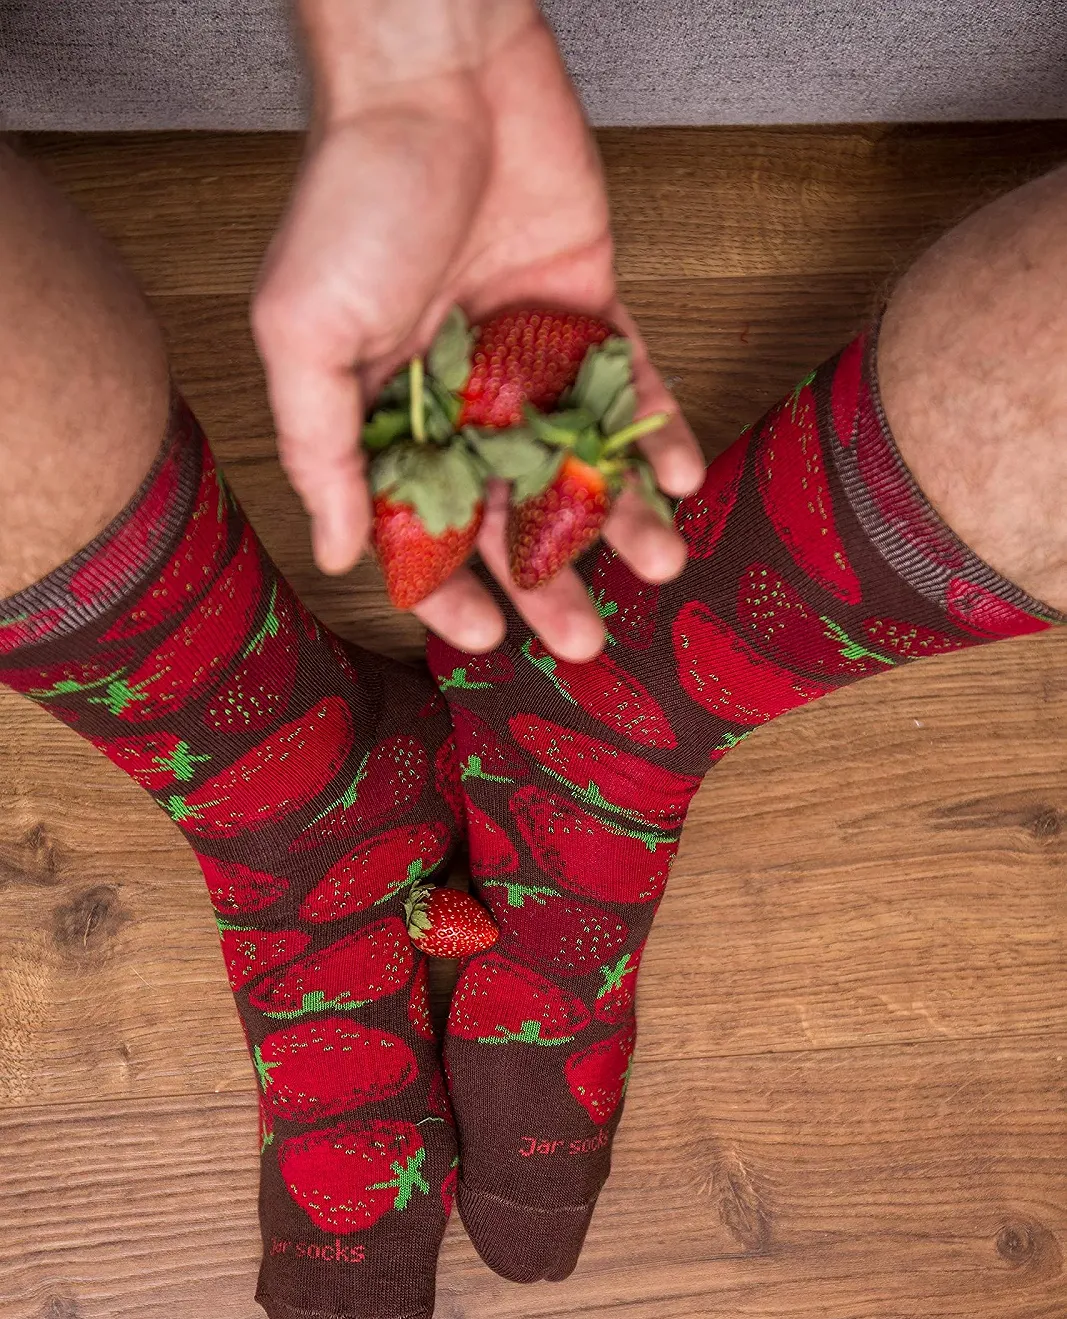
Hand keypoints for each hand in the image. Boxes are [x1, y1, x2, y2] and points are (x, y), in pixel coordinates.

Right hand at [253, 2, 703, 658]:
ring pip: (576, 459)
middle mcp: (457, 394)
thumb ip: (319, 449)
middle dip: (547, 578)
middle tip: (587, 641)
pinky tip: (678, 480)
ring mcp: (526, 353)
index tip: (482, 636)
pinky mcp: (587, 306)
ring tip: (659, 565)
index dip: (447, 586)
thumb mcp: (304, 333)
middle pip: (506, 509)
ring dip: (615, 519)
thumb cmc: (355, 197)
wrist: (439, 73)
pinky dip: (655, 432)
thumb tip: (337, 548)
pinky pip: (629, 385)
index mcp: (382, 410)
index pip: (418, 524)